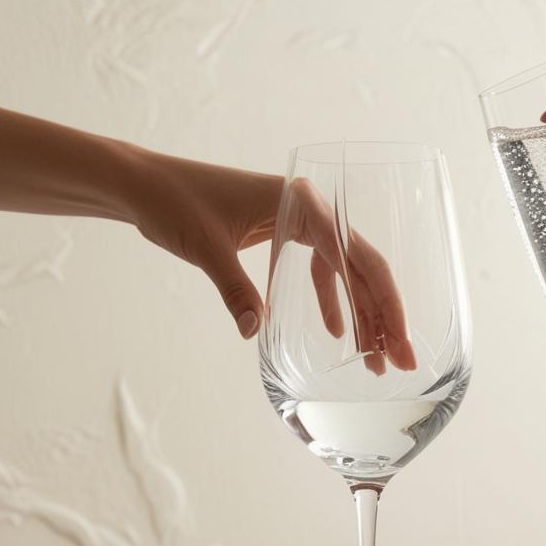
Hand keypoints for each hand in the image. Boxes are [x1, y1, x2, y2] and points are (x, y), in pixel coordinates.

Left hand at [130, 152, 412, 370]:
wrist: (143, 185)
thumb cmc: (173, 202)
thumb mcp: (206, 248)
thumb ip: (234, 290)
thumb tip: (254, 334)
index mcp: (300, 201)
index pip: (356, 255)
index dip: (382, 301)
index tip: (397, 339)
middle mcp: (308, 207)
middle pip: (361, 266)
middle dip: (383, 316)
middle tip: (402, 360)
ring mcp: (297, 220)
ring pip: (344, 271)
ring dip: (360, 314)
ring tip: (374, 358)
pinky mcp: (281, 233)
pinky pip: (317, 270)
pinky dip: (329, 300)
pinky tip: (336, 333)